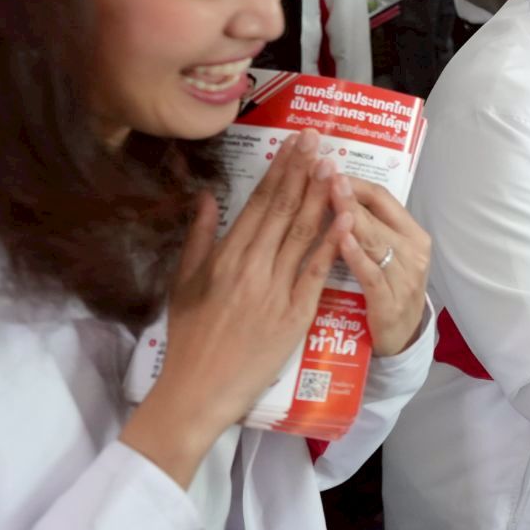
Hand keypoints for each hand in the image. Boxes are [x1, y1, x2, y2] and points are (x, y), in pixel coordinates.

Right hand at [122, 134, 348, 486]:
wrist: (198, 391)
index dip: (278, 170)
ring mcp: (275, 290)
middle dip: (302, 170)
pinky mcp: (295, 315)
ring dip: (320, 196)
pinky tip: (347, 216)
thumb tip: (207, 197)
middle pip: (283, 210)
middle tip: (318, 138)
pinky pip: (317, 271)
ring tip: (334, 164)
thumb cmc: (189, 339)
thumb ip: (198, 238)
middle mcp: (251, 267)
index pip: (257, 203)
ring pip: (303, 233)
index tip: (293, 143)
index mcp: (224, 257)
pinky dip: (333, 243)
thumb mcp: (183, 284)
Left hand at [335, 177, 431, 354]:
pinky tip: (341, 242)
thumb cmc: (386, 291)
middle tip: (322, 173)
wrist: (400, 342)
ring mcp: (405, 279)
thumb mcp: (382, 255)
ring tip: (328, 197)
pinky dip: (357, 257)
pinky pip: (372, 276)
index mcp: (412, 235)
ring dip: (350, 219)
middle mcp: (413, 252)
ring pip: (374, 242)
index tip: (327, 169)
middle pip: (376, 216)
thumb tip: (330, 189)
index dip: (354, 182)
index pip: (383, 198)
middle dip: (347, 194)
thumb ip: (365, 227)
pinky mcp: (391, 305)